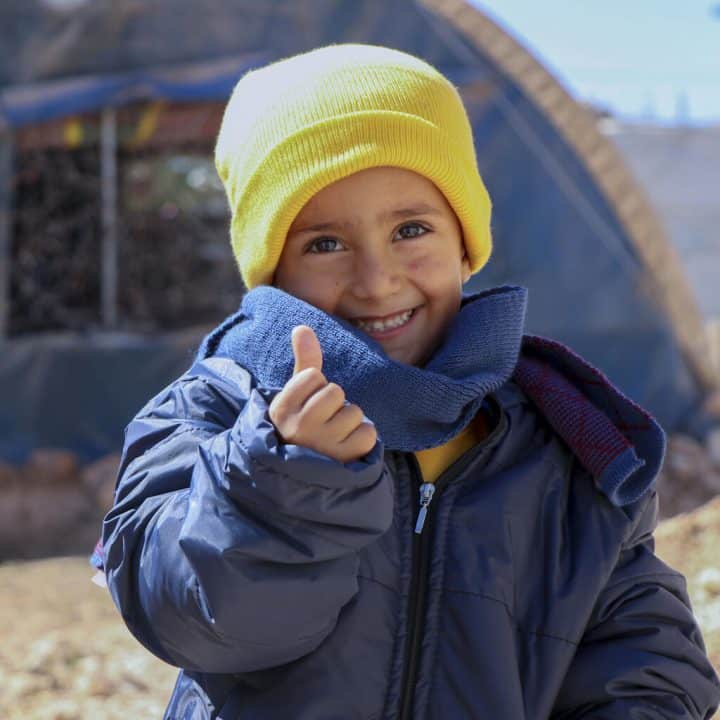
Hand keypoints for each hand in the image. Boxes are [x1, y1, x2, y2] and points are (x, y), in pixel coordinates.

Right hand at [268, 325, 376, 463]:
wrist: (304, 475)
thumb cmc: (303, 425)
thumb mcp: (297, 394)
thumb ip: (304, 361)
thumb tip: (302, 327)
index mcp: (282, 409)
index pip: (313, 376)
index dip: (316, 387)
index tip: (308, 405)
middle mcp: (299, 428)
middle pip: (335, 392)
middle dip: (335, 403)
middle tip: (324, 420)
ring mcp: (322, 446)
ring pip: (354, 412)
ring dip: (350, 422)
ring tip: (335, 436)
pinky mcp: (345, 460)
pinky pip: (369, 433)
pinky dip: (363, 438)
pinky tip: (347, 447)